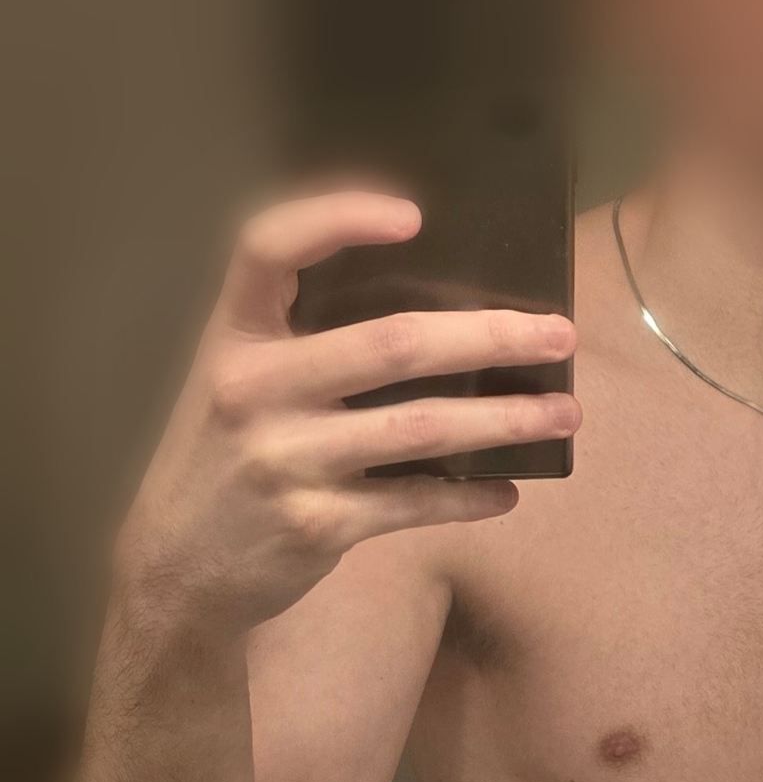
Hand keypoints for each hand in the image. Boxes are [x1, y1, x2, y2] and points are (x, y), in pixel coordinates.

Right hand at [116, 190, 580, 635]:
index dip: (337, 218)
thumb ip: (307, 344)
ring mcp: (286, 460)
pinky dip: (469, 497)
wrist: (180, 566)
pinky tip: (509, 490)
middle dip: (489, 336)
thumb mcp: (240, 382)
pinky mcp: (316, 525)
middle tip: (559, 335)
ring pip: (421, 428)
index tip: (415, 215)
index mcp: (234, 336)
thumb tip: (443, 323)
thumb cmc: (229, 458)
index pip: (268, 246)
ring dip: (504, 420)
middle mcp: (254, 389)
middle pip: (391, 343)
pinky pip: (414, 504)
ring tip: (563, 413)